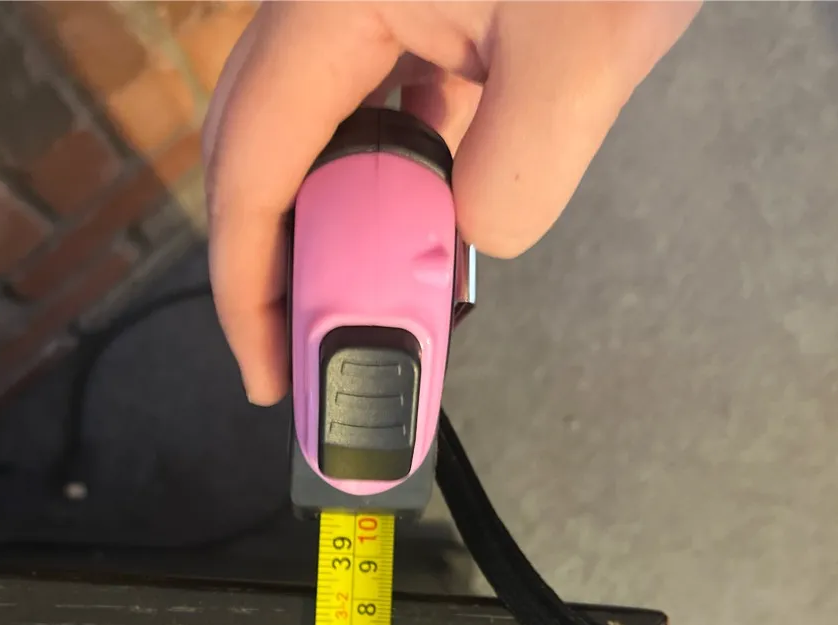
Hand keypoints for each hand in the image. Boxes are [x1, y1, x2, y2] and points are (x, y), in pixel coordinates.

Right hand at [202, 1, 700, 404]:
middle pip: (262, 151)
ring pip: (322, 132)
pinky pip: (388, 104)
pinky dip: (399, 174)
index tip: (269, 374)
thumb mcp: (589, 42)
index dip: (248, 285)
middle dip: (277, 262)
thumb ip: (517, 168)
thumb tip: (472, 237)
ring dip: (340, 222)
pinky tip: (429, 211)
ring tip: (367, 298)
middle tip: (305, 353)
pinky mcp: (433, 5)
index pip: (253, 165)